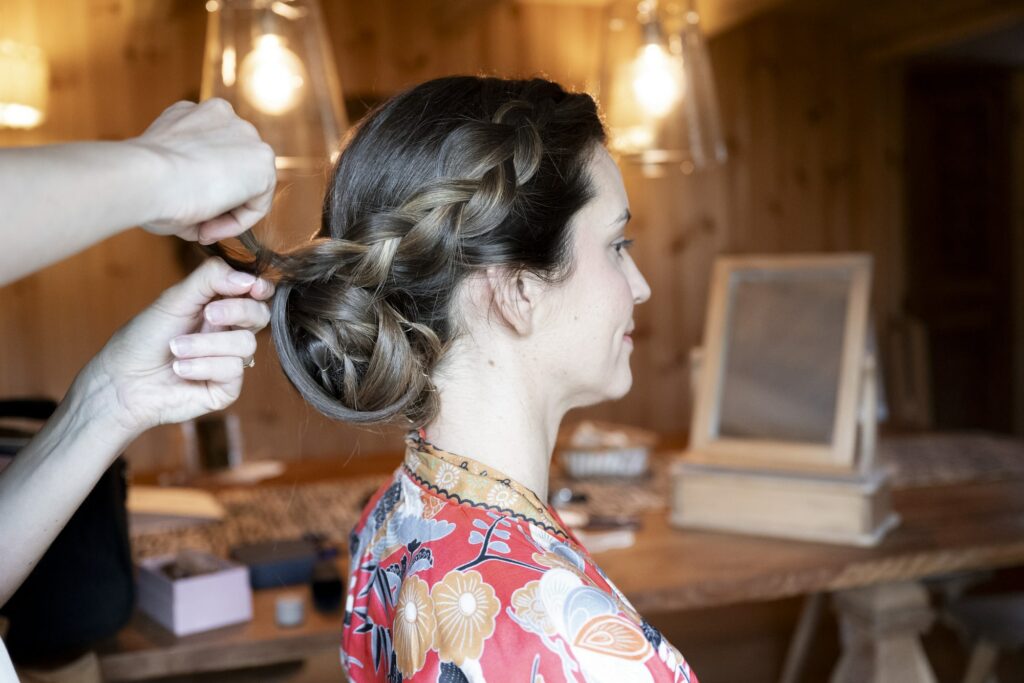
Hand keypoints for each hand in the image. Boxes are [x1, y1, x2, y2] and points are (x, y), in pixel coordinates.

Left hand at [88, 258, 273, 437]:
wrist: (122, 381)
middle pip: (260, 316)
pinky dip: (202, 366)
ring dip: (206, 345)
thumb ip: (210, 279)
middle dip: (237, 311)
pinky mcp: (227, 388)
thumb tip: (249, 278)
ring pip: (245, 344)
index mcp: (219, 308)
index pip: (254, 294)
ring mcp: (229, 361)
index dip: (260, 288)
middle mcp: (228, 333)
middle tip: (209, 313)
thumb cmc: (143, 339)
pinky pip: (233, 371)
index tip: (253, 287)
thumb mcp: (174, 300)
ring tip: (176, 349)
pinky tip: (180, 370)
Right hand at [130, 99, 276, 243]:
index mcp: (192, 115)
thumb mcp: (161, 178)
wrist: (145, 177)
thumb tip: (202, 224)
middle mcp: (221, 116)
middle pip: (231, 169)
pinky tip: (210, 227)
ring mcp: (245, 134)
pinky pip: (257, 203)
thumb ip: (188, 191)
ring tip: (201, 229)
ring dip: (226, 213)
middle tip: (195, 225)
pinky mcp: (263, 158)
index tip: (182, 212)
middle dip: (216, 201)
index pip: (209, 155)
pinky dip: (237, 222)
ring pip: (246, 186)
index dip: (197, 190)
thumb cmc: (142, 183)